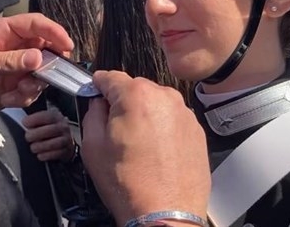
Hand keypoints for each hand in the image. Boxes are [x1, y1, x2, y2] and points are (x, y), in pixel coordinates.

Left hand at [0, 14, 72, 119]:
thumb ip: (8, 61)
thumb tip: (38, 58)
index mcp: (1, 32)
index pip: (33, 24)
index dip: (52, 31)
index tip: (66, 44)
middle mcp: (12, 48)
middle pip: (43, 48)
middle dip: (48, 62)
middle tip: (49, 74)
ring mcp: (14, 69)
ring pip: (41, 72)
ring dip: (34, 84)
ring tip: (17, 92)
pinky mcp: (13, 89)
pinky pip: (32, 91)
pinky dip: (23, 98)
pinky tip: (6, 100)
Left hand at [23, 108, 74, 161]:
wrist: (66, 140)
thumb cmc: (49, 129)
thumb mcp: (44, 120)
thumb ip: (34, 120)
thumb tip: (22, 122)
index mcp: (56, 117)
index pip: (47, 116)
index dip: (34, 119)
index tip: (24, 123)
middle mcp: (63, 127)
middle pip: (50, 130)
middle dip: (36, 134)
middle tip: (28, 137)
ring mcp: (66, 139)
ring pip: (53, 143)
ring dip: (40, 146)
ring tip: (33, 147)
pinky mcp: (66, 151)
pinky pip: (56, 154)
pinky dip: (45, 155)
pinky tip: (39, 154)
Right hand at [81, 71, 209, 225]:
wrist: (165, 214)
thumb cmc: (130, 185)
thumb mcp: (93, 146)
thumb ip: (92, 113)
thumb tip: (98, 103)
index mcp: (136, 95)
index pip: (110, 77)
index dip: (98, 85)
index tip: (95, 91)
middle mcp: (164, 97)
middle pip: (135, 88)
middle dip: (123, 103)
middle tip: (115, 129)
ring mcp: (184, 113)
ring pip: (155, 104)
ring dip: (144, 116)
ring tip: (137, 146)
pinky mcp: (196, 130)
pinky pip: (172, 120)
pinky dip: (162, 129)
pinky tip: (154, 152)